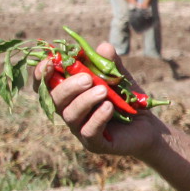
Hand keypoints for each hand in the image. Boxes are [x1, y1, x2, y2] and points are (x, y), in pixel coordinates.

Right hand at [35, 40, 162, 157]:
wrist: (148, 126)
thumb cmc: (127, 99)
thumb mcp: (119, 77)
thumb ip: (110, 63)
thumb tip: (104, 47)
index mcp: (69, 94)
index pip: (45, 86)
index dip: (41, 74)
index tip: (48, 61)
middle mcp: (69, 112)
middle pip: (54, 100)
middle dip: (68, 87)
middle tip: (88, 78)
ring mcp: (79, 129)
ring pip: (70, 115)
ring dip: (85, 100)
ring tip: (104, 91)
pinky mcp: (94, 144)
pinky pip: (89, 131)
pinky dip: (97, 117)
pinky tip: (109, 107)